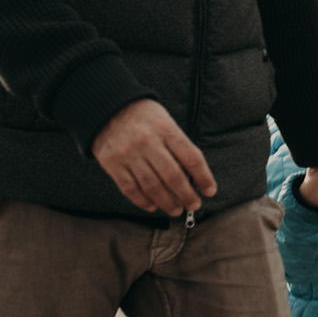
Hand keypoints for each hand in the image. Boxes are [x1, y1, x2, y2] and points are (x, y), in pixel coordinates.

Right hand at [93, 99, 216, 215]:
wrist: (107, 107)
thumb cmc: (143, 116)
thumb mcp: (166, 121)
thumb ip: (178, 144)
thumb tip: (193, 174)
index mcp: (166, 129)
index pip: (191, 158)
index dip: (204, 177)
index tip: (210, 190)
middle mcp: (149, 142)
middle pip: (173, 176)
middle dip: (187, 195)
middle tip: (194, 205)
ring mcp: (130, 154)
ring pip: (152, 186)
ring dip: (167, 202)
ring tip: (176, 209)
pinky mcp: (113, 164)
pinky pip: (130, 188)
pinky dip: (143, 201)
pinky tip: (153, 206)